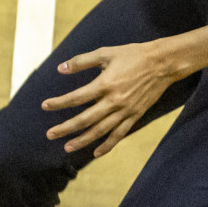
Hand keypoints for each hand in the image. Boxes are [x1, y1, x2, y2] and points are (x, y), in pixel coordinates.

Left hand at [41, 43, 179, 156]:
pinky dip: (108, 145)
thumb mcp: (105, 53)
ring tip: (67, 148)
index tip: (45, 106)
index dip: (59, 103)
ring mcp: (126, 111)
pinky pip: (120, 134)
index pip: (76, 97)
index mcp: (105, 84)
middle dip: (66, 128)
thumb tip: (60, 68)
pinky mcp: (135, 115)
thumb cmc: (132, 55)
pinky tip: (95, 153)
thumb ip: (81, 61)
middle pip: (86, 119)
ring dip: (83, 140)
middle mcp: (115, 101)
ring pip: (101, 131)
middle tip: (50, 134)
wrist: (163, 63)